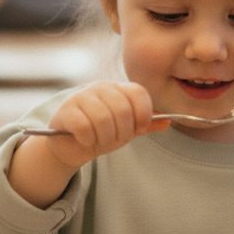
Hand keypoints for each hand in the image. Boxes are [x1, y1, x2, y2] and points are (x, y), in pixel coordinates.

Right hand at [44, 82, 168, 168]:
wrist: (70, 145)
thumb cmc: (101, 133)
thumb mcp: (127, 129)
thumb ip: (145, 124)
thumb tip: (168, 121)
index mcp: (118, 89)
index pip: (138, 93)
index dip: (143, 114)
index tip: (139, 128)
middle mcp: (100, 88)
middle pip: (123, 109)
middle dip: (122, 132)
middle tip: (114, 139)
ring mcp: (81, 97)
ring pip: (103, 119)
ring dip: (105, 138)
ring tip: (99, 141)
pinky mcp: (65, 111)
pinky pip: (84, 127)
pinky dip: (88, 139)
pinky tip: (85, 140)